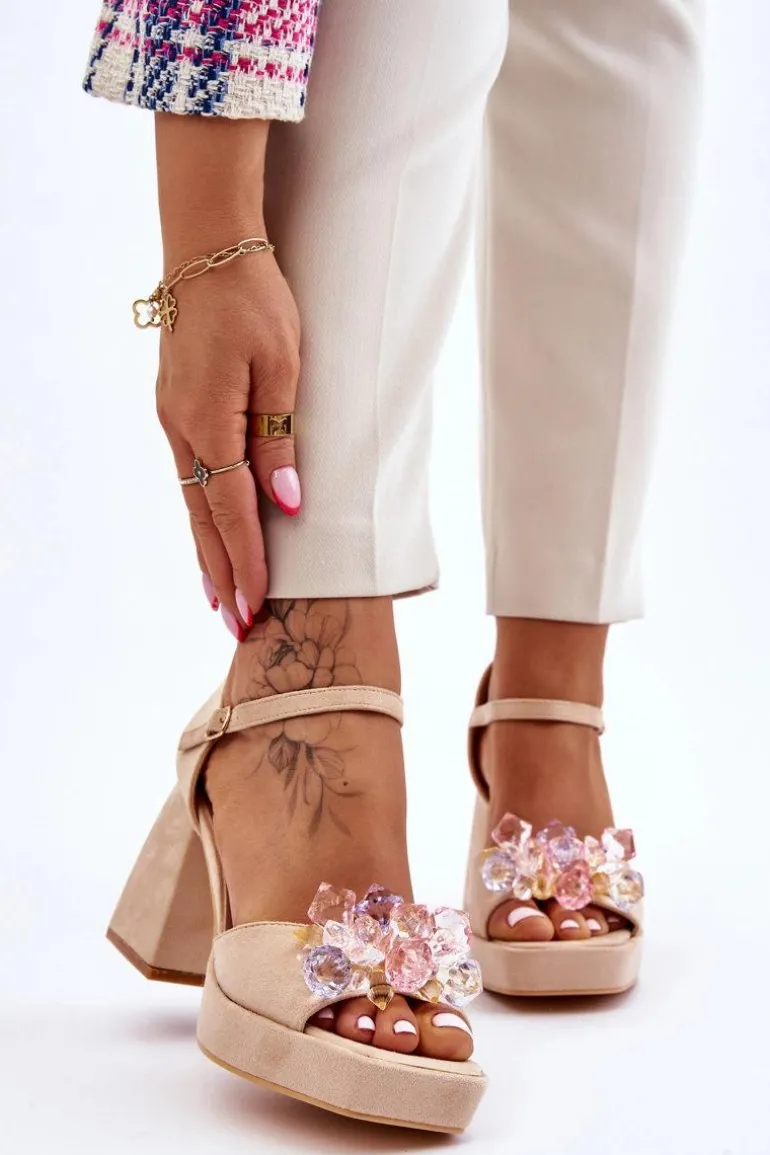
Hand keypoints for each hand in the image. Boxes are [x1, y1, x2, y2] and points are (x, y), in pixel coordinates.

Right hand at [156, 246, 300, 636]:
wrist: (206, 248)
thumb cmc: (253, 300)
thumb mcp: (282, 365)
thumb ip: (278, 438)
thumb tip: (284, 504)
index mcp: (209, 421)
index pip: (231, 511)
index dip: (248, 562)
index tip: (259, 607)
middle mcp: (182, 429)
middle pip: (203, 520)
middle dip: (223, 576)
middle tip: (237, 628)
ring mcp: (173, 421)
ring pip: (191, 504)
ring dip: (207, 554)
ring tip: (221, 599)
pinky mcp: (176, 410)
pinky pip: (189, 478)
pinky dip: (200, 518)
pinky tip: (207, 537)